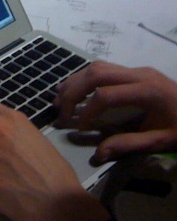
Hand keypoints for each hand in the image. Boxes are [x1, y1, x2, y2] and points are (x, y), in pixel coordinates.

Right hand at [55, 61, 176, 162]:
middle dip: (73, 92)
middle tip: (60, 111)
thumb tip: (98, 154)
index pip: (106, 95)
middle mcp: (140, 74)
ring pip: (98, 67)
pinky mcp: (135, 72)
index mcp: (148, 91)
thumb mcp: (162, 140)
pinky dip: (85, 78)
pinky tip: (74, 89)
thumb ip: (129, 145)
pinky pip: (105, 69)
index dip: (87, 111)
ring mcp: (137, 70)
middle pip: (97, 74)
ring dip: (75, 81)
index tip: (79, 128)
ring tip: (58, 97)